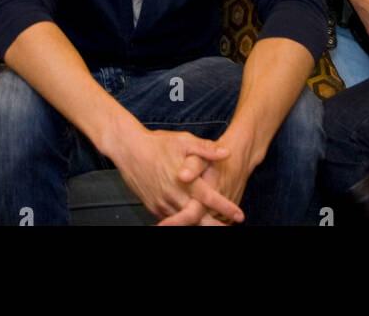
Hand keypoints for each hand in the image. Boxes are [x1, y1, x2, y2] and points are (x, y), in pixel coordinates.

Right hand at [110, 126, 242, 222]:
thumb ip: (206, 149)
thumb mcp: (183, 140)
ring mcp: (162, 203)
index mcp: (185, 181)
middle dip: (215, 226)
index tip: (240, 215)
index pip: (211, 199)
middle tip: (229, 228)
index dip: (227, 208)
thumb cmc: (157, 143)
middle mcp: (174, 196)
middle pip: (199, 220)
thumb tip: (227, 152)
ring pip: (184, 223)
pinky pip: (171, 219)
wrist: (127, 148)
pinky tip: (191, 222)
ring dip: (199, 225)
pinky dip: (182, 223)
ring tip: (213, 226)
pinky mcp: (153, 206)